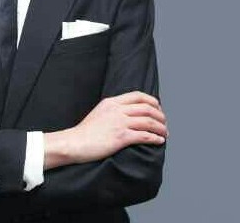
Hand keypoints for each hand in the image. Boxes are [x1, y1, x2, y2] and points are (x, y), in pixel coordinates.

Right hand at [44, 91, 167, 168]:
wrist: (75, 142)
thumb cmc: (86, 131)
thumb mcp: (100, 112)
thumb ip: (113, 109)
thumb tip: (128, 113)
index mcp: (112, 102)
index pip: (138, 95)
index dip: (152, 101)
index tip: (158, 109)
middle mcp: (117, 110)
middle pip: (147, 108)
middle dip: (160, 116)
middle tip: (164, 123)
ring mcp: (119, 123)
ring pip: (148, 121)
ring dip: (160, 128)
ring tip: (164, 133)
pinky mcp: (121, 137)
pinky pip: (144, 136)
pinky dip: (155, 138)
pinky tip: (159, 141)